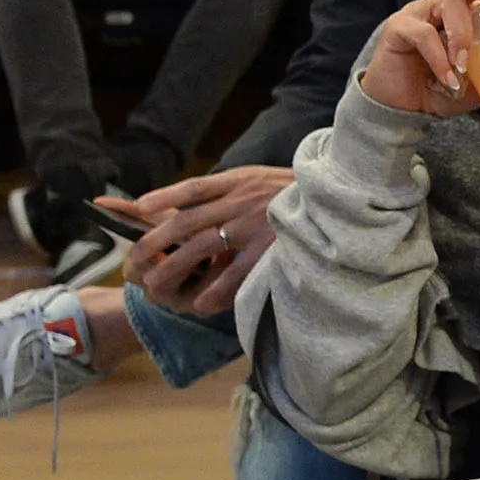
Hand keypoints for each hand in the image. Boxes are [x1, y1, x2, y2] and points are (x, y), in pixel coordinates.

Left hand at [119, 166, 296, 315]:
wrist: (343, 193)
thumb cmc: (307, 189)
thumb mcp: (269, 177)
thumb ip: (241, 186)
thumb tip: (212, 197)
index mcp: (240, 180)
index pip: (192, 188)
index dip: (163, 197)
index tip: (136, 208)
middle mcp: (241, 200)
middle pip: (186, 220)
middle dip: (157, 241)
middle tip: (135, 260)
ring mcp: (254, 224)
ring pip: (202, 246)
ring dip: (175, 266)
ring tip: (155, 285)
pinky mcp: (271, 246)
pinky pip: (235, 271)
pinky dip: (216, 288)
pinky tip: (201, 303)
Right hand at [358, 0, 479, 117]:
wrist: (399, 109)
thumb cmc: (437, 89)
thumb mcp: (476, 84)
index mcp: (465, 15)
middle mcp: (442, 6)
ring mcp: (419, 13)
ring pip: (448, 1)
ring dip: (463, 34)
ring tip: (466, 65)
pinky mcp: (398, 27)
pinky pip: (423, 32)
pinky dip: (439, 57)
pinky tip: (449, 79)